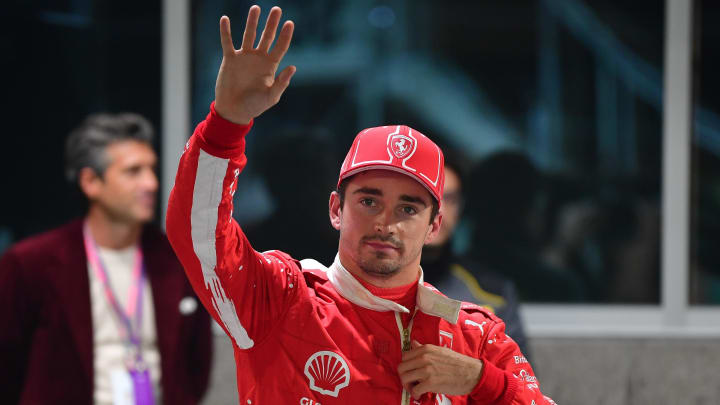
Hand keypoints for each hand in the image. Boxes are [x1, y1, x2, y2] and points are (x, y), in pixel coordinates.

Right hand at [214, 5, 295, 123]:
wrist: (234, 111)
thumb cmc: (254, 106)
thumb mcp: (271, 96)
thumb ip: (281, 83)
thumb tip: (293, 67)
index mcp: (270, 66)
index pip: (280, 47)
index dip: (285, 35)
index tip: (290, 23)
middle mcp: (259, 58)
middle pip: (267, 36)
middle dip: (272, 23)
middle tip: (276, 9)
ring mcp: (244, 57)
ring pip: (249, 35)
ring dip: (252, 22)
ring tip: (255, 8)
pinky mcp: (230, 59)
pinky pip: (227, 42)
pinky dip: (226, 31)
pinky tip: (225, 19)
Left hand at [397, 340, 483, 398]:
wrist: (471, 373)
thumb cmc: (457, 363)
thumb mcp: (440, 351)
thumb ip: (424, 348)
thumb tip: (413, 343)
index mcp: (425, 349)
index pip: (404, 357)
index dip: (406, 366)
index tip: (411, 372)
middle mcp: (424, 358)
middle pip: (401, 368)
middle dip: (404, 377)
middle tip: (411, 383)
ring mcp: (426, 370)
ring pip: (404, 379)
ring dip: (408, 386)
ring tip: (415, 389)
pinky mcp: (430, 383)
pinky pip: (414, 390)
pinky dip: (415, 394)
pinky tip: (420, 395)